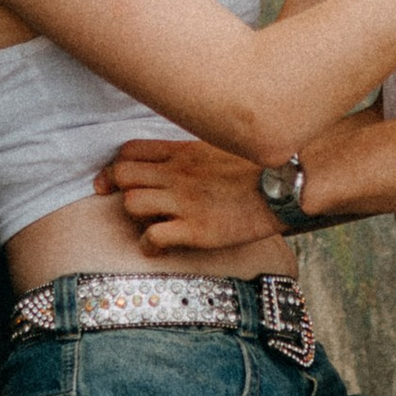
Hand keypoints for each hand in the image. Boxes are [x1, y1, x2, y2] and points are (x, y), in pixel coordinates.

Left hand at [98, 135, 275, 251]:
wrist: (285, 187)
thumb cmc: (255, 170)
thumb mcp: (218, 147)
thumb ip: (189, 153)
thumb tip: (169, 161)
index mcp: (183, 152)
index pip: (129, 151)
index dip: (114, 167)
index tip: (111, 182)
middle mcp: (178, 175)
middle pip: (123, 175)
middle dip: (119, 190)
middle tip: (129, 205)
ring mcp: (185, 202)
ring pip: (132, 204)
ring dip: (134, 217)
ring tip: (149, 224)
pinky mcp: (196, 229)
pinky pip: (153, 237)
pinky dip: (148, 246)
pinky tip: (159, 248)